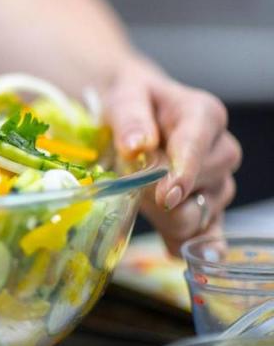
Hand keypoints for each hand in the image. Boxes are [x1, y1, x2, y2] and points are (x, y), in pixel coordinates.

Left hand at [102, 57, 240, 253]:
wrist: (134, 111)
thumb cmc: (132, 100)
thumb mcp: (124, 96)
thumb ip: (130, 117)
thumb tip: (136, 144)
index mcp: (203, 115)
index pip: (199, 147)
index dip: (183, 174)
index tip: (167, 195)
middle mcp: (220, 149)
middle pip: (203, 186)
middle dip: (162, 193)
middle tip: (129, 182)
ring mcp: (217, 181)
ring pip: (202, 213)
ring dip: (167, 215)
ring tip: (140, 197)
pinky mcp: (207, 206)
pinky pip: (209, 232)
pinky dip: (195, 243)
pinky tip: (179, 249)